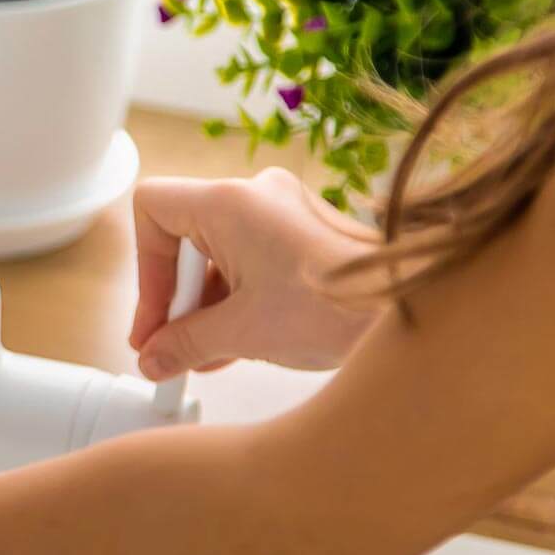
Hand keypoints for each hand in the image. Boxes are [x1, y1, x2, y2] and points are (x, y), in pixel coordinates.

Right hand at [129, 168, 382, 377]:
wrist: (409, 312)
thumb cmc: (334, 308)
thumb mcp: (242, 333)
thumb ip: (184, 343)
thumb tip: (154, 359)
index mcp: (230, 203)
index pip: (152, 208)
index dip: (145, 268)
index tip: (157, 319)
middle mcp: (256, 195)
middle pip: (186, 235)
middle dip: (178, 298)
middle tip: (172, 346)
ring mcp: (284, 212)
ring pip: (219, 252)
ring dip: (207, 305)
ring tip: (207, 355)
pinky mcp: (305, 233)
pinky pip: (251, 259)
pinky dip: (237, 298)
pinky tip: (237, 344)